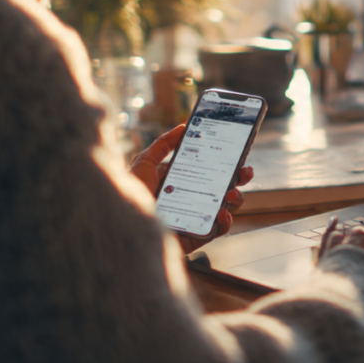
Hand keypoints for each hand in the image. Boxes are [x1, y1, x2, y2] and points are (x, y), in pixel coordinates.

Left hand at [130, 124, 254, 252]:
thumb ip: (162, 145)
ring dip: (236, 199)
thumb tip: (182, 126)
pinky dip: (225, 222)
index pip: (211, 169)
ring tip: (231, 193)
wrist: (118, 227)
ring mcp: (195, 218)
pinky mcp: (194, 236)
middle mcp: (192, 199)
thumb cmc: (127, 194)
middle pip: (224, 187)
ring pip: (225, 208)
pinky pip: (216, 230)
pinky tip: (222, 213)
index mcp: (182, 181)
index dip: (227, 161)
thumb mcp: (143, 164)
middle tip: (245, 171)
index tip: (240, 151)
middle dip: (239, 178)